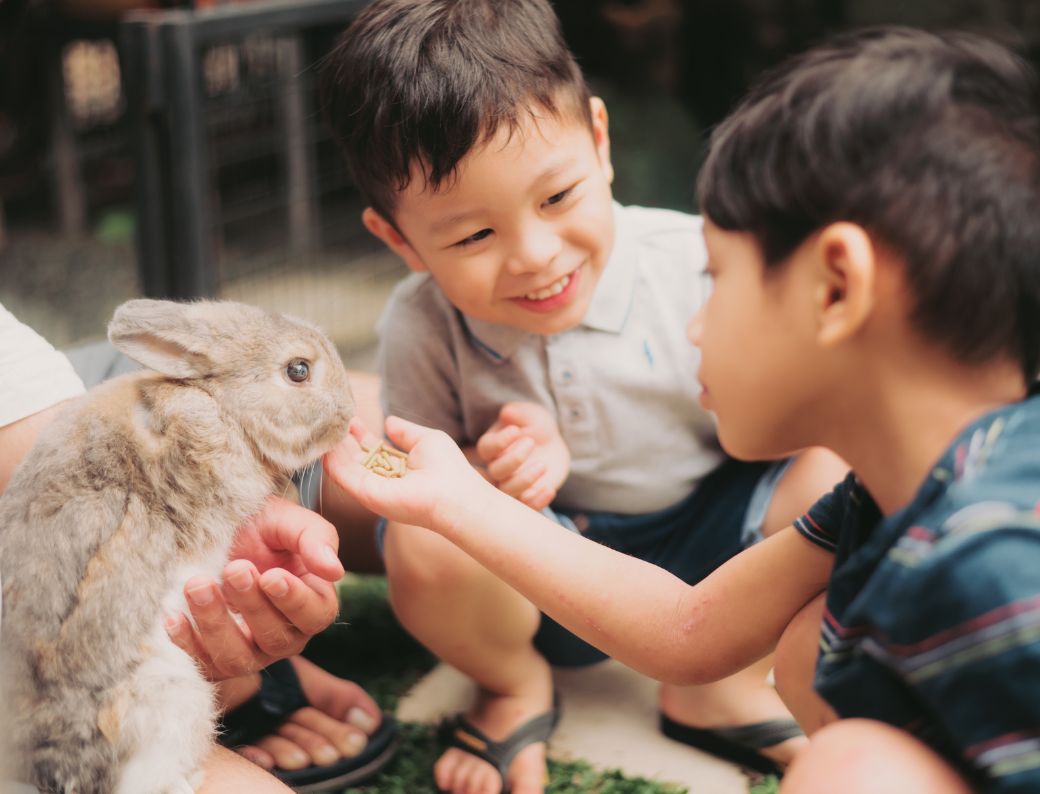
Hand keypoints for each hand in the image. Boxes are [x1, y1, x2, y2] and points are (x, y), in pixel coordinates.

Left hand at [166, 496, 344, 680]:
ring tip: (197, 585)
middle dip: (252, 605)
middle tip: (233, 568)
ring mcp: (252, 651)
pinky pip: (203, 666)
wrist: (220, 532)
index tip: (270, 576)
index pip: (315, 614)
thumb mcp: (289, 521)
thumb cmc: (262, 526)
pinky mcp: (214, 659)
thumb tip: (335, 571)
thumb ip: (315, 539)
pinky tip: (173, 615)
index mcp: (315, 602)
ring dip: (216, 624)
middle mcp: (287, 634)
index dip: (293, 600)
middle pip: (277, 639)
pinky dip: (186, 644)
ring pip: (239, 658)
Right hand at [324, 416, 491, 532]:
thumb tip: (389, 421)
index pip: (373, 447)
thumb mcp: (425, 440)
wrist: (455, 496)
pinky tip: (324, 445)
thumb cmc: (448, 468)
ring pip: (346, 466)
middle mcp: (383, 479)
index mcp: (397, 466)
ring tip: (321, 428)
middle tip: (328, 420)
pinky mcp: (367, 495)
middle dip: (342, 439)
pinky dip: (332, 461)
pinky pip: (344, 476)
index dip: (360, 432)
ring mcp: (374, 488)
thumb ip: (405, 432)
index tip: (348, 417)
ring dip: (333, 448)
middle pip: (356, 457)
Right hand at [475, 402, 569, 509]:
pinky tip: (549, 489)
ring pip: (507, 492)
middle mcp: (495, 469)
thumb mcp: (532, 415)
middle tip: (531, 442)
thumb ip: (520, 413)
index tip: (516, 431)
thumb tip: (507, 414)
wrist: (552, 446)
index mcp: (492, 447)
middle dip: (513, 459)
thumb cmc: (537, 427)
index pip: (486, 448)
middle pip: (495, 472)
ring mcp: (508, 486)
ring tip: (543, 465)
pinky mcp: (524, 499)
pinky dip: (536, 502)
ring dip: (524, 481)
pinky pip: (525, 508)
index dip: (499, 442)